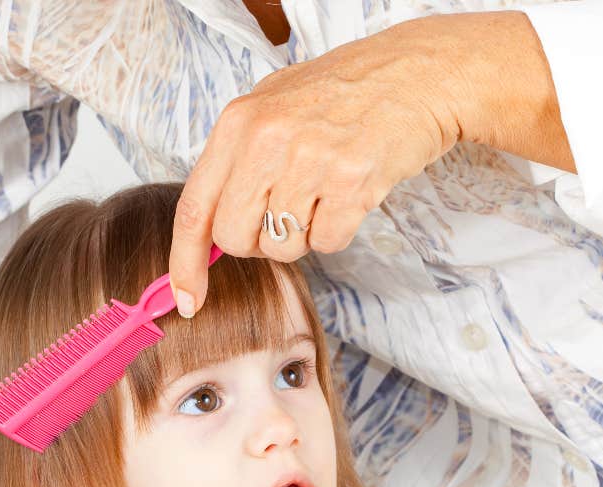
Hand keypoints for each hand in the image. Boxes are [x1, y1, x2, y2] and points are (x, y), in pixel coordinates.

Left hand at [168, 13, 466, 316]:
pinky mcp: (352, 182)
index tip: (186, 299)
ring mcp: (309, 161)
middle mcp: (266, 141)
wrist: (417, 72)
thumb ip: (234, 167)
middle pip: (234, 240)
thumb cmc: (341, 95)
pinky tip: (349, 193)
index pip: (193, 210)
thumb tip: (205, 240)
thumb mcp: (271, 109)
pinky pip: (327, 244)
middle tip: (286, 211)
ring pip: (281, 248)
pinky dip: (338, 231)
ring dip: (302, 235)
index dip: (185, 263)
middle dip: (256, 243)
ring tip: (324, 190)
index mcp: (237, 123)